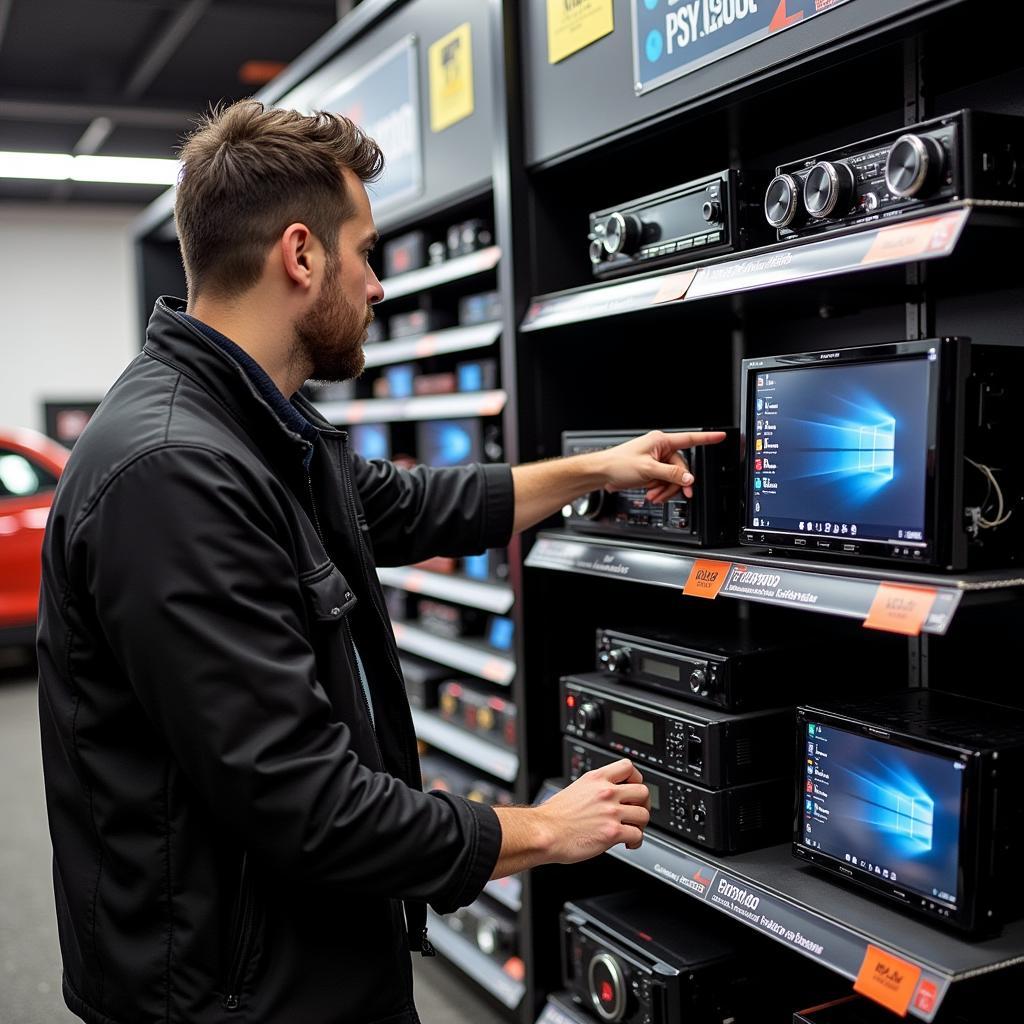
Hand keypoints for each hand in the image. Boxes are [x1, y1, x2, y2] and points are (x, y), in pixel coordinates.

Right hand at [536, 758, 650, 862]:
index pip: (628, 767)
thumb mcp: (576, 789)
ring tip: (632, 829)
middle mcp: (606, 793)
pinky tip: (628, 843)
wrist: (545, 832)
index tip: (634, 787)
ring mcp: (611, 812)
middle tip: (636, 811)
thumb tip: (605, 796)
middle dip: (642, 804)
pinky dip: (636, 841)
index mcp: (596, 779)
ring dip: (641, 824)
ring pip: (644, 814)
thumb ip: (594, 789)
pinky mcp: (612, 832)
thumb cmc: (554, 816)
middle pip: (642, 791)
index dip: (636, 778)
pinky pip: (637, 835)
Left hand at [598, 429, 726, 501]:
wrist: (603, 473)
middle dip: (673, 483)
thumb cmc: (619, 464)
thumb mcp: (648, 470)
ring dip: (665, 489)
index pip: (690, 439)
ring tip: (653, 495)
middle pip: (681, 468)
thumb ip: (671, 474)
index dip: (707, 438)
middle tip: (665, 493)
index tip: (721, 436)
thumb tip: (689, 478)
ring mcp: (657, 460)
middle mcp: (661, 449)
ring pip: (673, 478)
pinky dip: (660, 489)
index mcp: (661, 441)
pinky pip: (665, 481)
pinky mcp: (653, 470)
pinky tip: (651, 493)